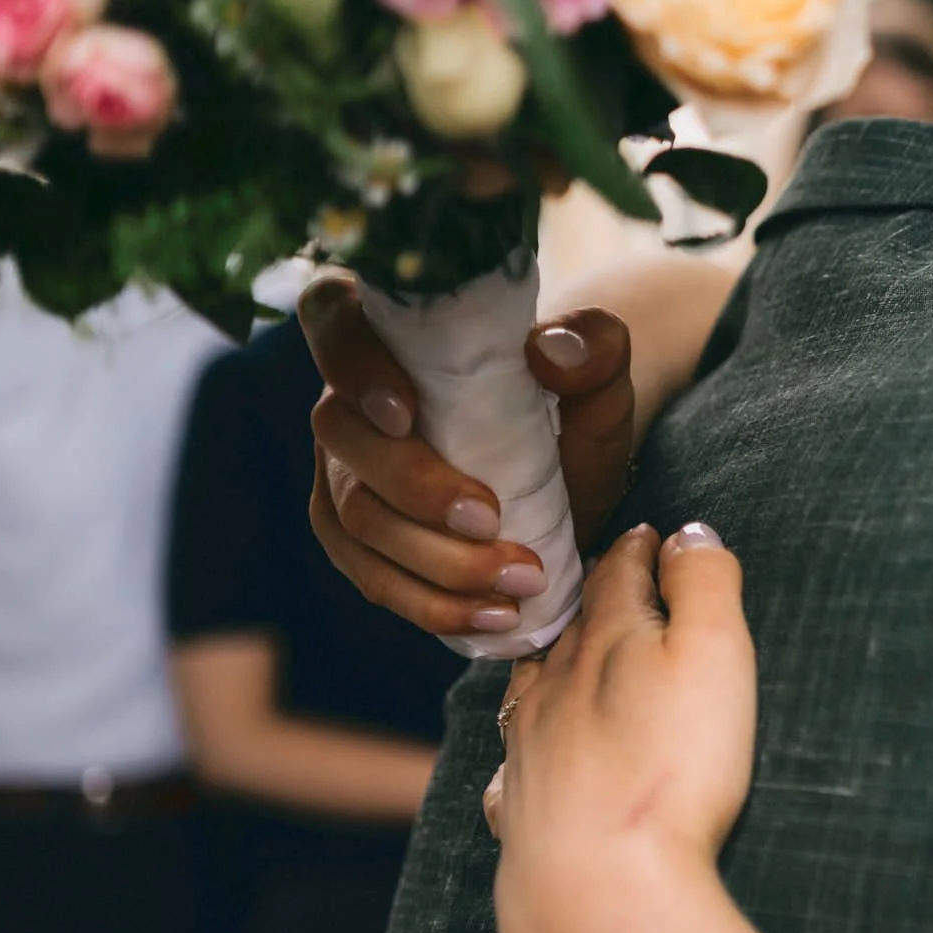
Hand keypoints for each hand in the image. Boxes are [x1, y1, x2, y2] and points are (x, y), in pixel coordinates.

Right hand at [301, 272, 638, 638]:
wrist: (571, 476)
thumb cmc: (572, 409)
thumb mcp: (601, 379)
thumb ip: (594, 347)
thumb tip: (551, 347)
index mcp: (390, 337)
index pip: (331, 317)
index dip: (351, 362)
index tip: (406, 412)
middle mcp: (351, 401)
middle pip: (341, 436)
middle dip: (412, 485)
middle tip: (490, 519)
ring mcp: (345, 475)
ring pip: (357, 519)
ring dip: (434, 560)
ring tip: (518, 580)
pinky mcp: (360, 541)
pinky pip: (373, 578)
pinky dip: (432, 605)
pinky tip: (493, 615)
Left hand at [486, 524, 756, 932]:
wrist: (599, 889)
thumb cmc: (672, 770)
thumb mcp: (716, 656)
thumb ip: (706, 585)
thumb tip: (691, 532)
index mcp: (609, 641)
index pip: (618, 575)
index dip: (638, 549)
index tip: (651, 533)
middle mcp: (556, 687)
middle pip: (570, 626)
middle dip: (591, 597)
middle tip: (609, 580)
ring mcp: (528, 751)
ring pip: (530, 690)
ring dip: (549, 665)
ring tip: (563, 658)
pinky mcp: (520, 814)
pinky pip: (510, 772)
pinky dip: (518, 755)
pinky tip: (519, 767)